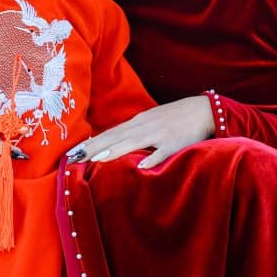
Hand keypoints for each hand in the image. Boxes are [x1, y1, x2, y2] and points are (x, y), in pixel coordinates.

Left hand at [67, 96, 215, 169]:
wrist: (203, 110)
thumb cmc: (174, 118)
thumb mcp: (151, 122)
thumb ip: (133, 132)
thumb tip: (112, 143)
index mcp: (138, 122)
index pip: (110, 133)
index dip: (91, 142)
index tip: (73, 152)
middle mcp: (145, 126)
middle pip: (115, 136)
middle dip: (94, 147)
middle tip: (74, 157)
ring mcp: (160, 134)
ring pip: (134, 142)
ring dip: (115, 150)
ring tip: (97, 158)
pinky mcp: (176, 143)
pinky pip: (163, 152)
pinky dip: (152, 157)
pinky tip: (142, 166)